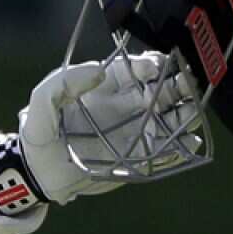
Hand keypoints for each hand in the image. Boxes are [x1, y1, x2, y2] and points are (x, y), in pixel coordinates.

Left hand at [18, 51, 201, 203]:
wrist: (39, 170)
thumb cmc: (40, 129)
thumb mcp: (42, 100)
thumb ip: (63, 81)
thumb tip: (98, 71)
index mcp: (110, 85)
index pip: (139, 68)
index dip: (150, 64)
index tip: (154, 66)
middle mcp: (131, 104)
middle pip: (165, 88)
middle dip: (180, 83)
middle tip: (189, 82)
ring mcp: (139, 130)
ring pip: (174, 117)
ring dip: (188, 111)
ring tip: (193, 110)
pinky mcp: (142, 156)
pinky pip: (169, 149)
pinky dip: (183, 145)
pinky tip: (188, 141)